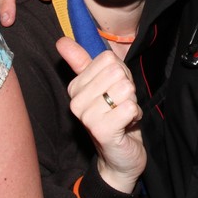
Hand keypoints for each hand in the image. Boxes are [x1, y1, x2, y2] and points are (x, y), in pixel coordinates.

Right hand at [57, 37, 145, 193]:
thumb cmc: (114, 116)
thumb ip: (84, 62)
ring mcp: (87, 117)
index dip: (120, 73)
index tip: (114, 90)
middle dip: (127, 89)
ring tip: (122, 115)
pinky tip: (126, 125)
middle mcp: (76, 101)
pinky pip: (129, 106)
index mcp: (75, 87)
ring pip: (124, 88)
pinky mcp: (101, 130)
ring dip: (131, 103)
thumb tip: (62, 41)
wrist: (120, 156)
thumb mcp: (103, 85)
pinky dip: (135, 114)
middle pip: (117, 73)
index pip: (107, 59)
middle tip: (119, 105)